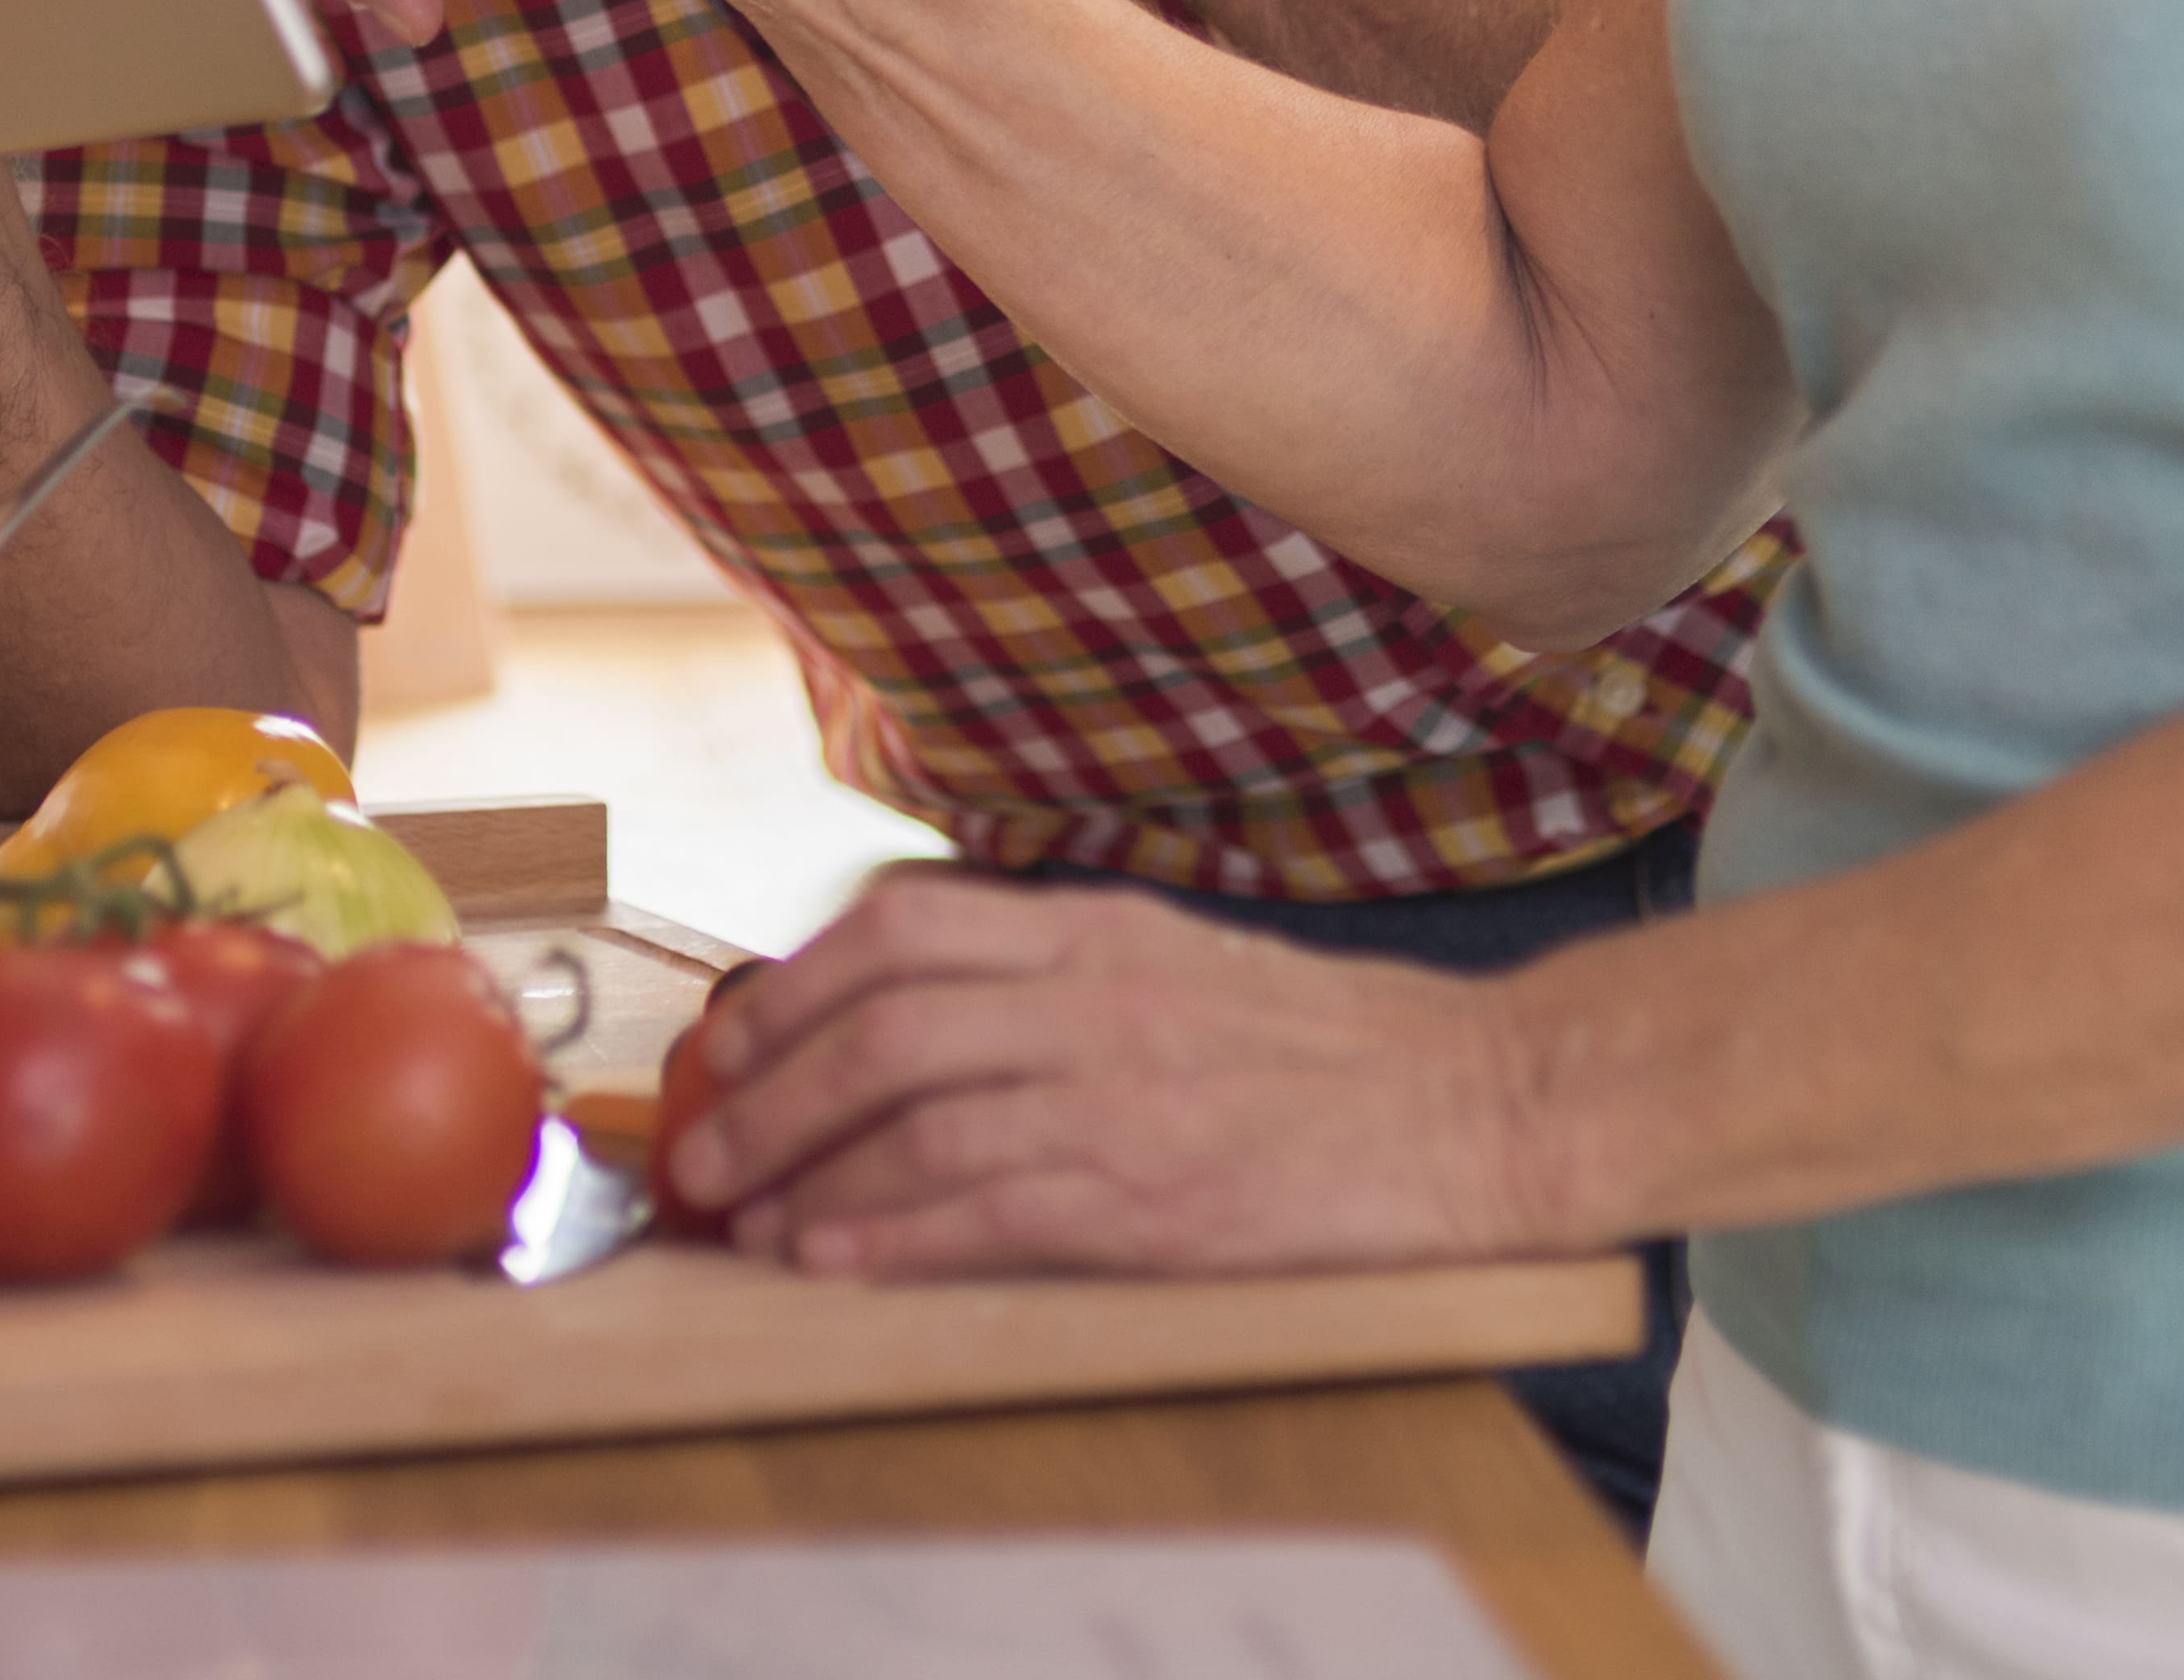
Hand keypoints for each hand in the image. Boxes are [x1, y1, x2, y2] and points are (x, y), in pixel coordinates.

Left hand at [660, 867, 1577, 1280]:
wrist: (1477, 1102)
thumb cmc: (1337, 1050)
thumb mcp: (1183, 969)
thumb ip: (1063, 981)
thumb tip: (931, 1013)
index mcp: (1101, 931)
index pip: (901, 929)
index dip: (793, 984)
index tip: (728, 1036)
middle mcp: (1095, 997)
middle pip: (879, 1022)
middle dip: (767, 1087)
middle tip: (706, 1146)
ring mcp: (1121, 1093)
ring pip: (912, 1112)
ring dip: (806, 1166)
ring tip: (748, 1213)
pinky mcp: (1154, 1193)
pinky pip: (986, 1205)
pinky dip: (891, 1230)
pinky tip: (834, 1253)